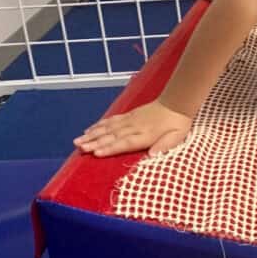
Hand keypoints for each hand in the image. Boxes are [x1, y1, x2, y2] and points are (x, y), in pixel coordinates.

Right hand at [73, 99, 193, 157]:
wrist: (177, 102)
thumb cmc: (178, 124)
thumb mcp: (176, 137)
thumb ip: (165, 146)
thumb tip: (152, 156)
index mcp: (145, 135)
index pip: (125, 143)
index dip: (110, 148)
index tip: (96, 153)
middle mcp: (134, 127)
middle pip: (112, 136)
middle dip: (95, 142)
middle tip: (79, 148)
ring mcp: (130, 120)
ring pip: (108, 128)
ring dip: (92, 134)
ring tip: (78, 141)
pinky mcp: (129, 115)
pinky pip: (111, 120)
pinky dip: (99, 125)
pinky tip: (90, 129)